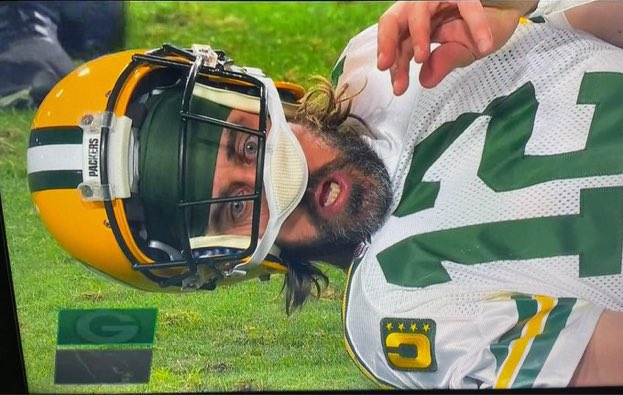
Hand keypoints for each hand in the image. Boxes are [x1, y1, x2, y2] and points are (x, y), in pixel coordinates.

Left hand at [377, 1, 536, 94]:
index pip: (398, 44)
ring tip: (422, 57)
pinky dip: (475, 24)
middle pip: (394, 19)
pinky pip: (467, 4)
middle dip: (387, 43)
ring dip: (418, 34)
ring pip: (418, 8)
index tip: (398, 86)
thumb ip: (445, 62)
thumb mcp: (464, 50)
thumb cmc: (485, 27)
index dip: (395, 64)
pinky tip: (483, 46)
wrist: (514, 8)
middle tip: (387, 65)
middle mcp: (424, 8)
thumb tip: (425, 81)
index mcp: (418, 26)